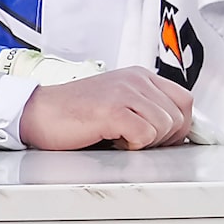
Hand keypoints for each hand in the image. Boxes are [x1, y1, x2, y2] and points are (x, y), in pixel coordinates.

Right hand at [20, 70, 193, 150]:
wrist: (39, 113)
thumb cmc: (75, 115)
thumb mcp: (119, 104)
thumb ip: (147, 111)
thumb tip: (178, 134)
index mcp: (140, 76)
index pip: (185, 101)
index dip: (179, 127)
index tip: (162, 141)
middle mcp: (136, 79)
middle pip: (179, 116)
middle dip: (163, 139)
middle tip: (134, 141)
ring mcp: (125, 91)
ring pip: (165, 127)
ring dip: (145, 143)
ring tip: (119, 138)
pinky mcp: (113, 109)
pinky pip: (145, 135)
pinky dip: (132, 147)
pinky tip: (112, 140)